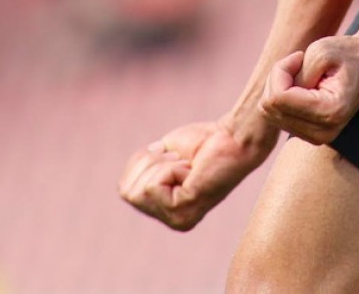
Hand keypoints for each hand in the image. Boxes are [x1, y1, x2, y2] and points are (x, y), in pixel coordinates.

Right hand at [118, 119, 272, 231]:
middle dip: (150, 164)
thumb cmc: (204, 142)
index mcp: (169, 211)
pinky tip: (192, 170)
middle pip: (128, 191)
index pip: (125, 190)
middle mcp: (174, 221)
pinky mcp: (183, 210)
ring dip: (162, 165)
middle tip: (180, 161)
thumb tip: (125, 189)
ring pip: (140, 188)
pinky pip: (153, 185)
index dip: (143, 163)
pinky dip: (169, 168)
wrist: (233, 137)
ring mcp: (178, 219)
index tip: (173, 157)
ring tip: (187, 165)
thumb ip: (145, 173)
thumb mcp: (164, 156)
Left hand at [259, 33, 358, 144]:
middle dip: (278, 78)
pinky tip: (301, 85)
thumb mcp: (320, 51)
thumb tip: (275, 97)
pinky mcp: (310, 134)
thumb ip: (294, 73)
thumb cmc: (346, 53)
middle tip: (299, 63)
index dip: (280, 71)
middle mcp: (324, 132)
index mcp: (329, 112)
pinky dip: (282, 96)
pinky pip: (276, 115)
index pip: (277, 98)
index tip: (299, 57)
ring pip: (269, 112)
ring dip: (279, 86)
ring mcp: (317, 137)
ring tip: (303, 73)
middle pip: (269, 107)